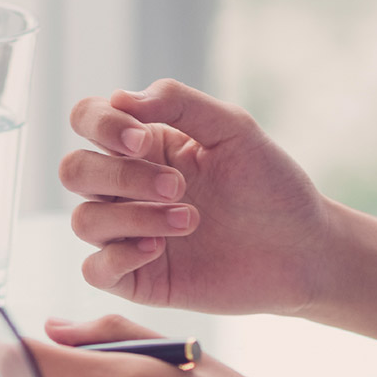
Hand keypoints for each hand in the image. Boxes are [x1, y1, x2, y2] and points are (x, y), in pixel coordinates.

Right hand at [62, 79, 339, 315]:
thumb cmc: (271, 186)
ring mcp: (127, 234)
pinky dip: (119, 256)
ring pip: (83, 220)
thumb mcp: (234, 130)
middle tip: (179, 187)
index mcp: (143, 146)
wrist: (303, 249)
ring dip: (133, 216)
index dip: (100, 126)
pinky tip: (160, 248)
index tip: (142, 140)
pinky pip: (94, 269)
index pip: (86, 120)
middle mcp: (126, 188)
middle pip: (73, 170)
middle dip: (120, 175)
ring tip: (190, 219)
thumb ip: (179, 104)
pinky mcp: (137, 279)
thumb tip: (119, 97)